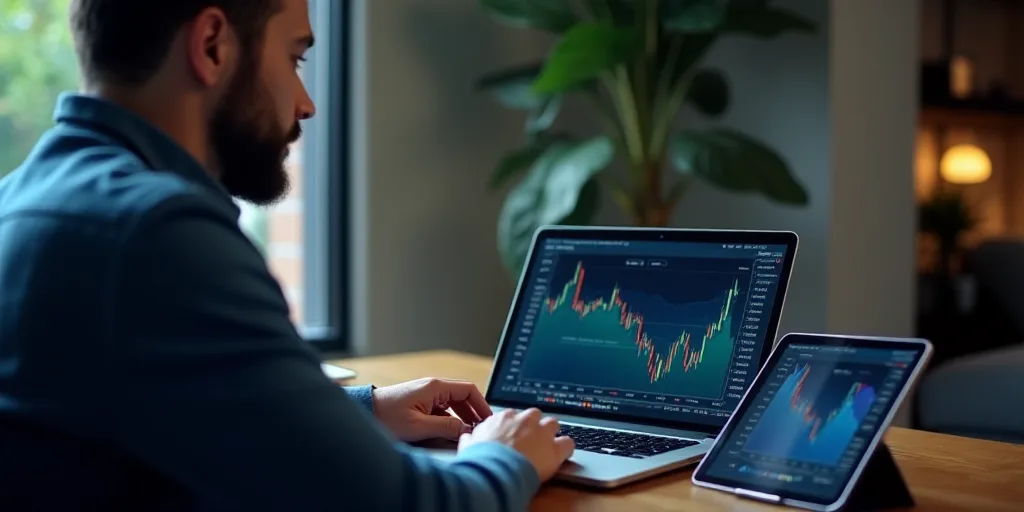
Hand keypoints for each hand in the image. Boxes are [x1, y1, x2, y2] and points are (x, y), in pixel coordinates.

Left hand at [371, 378, 492, 441]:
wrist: (363, 413)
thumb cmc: (386, 417)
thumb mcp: (419, 426)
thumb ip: (446, 428)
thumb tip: (466, 431)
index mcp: (435, 387)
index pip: (469, 390)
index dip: (482, 405)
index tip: (488, 420)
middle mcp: (433, 387)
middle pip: (463, 397)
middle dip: (474, 414)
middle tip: (481, 430)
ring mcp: (426, 395)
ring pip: (453, 405)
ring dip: (462, 418)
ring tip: (468, 434)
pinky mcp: (420, 403)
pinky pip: (442, 410)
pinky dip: (450, 421)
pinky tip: (451, 434)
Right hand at [458, 408, 574, 481]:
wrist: (495, 471)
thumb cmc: (480, 460)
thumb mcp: (468, 446)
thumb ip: (471, 438)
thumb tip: (467, 438)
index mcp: (503, 418)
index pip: (513, 416)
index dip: (514, 427)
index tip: (512, 437)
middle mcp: (524, 420)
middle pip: (534, 416)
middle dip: (533, 426)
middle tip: (529, 441)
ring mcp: (541, 432)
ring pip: (553, 424)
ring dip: (550, 434)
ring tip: (546, 448)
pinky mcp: (554, 448)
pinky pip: (568, 443)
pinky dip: (565, 449)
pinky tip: (561, 456)